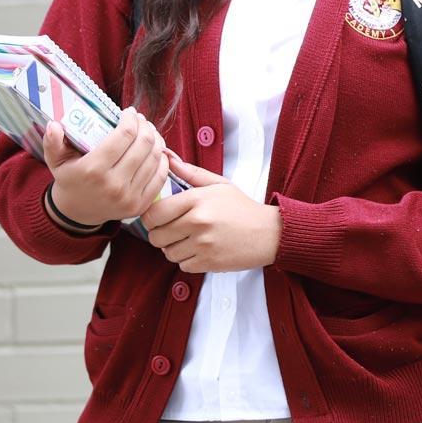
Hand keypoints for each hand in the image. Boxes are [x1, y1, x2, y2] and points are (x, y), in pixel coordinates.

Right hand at [44, 108, 170, 226]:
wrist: (77, 212)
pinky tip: (156, 150)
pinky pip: (160, 177)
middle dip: (145, 126)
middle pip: (143, 144)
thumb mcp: (56, 160)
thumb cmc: (70, 179)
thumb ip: (52, 142)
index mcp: (93, 169)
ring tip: (149, 132)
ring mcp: (129, 197)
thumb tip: (54, 125)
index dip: (131, 119)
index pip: (124, 135)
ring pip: (155, 158)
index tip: (130, 112)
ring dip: (156, 140)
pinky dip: (162, 159)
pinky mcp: (140, 206)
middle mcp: (113, 184)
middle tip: (141, 120)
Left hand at [142, 155, 281, 273]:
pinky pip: (182, 265)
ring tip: (190, 240)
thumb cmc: (242, 208)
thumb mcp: (219, 184)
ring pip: (167, 253)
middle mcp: (198, 222)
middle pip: (156, 236)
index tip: (159, 218)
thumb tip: (165, 156)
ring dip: (174, 249)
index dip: (151, 217)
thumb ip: (189, 173)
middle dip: (161, 234)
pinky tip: (201, 250)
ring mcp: (203, 244)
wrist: (270, 233)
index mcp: (197, 200)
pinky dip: (188, 260)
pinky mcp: (208, 263)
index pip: (154, 213)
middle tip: (175, 230)